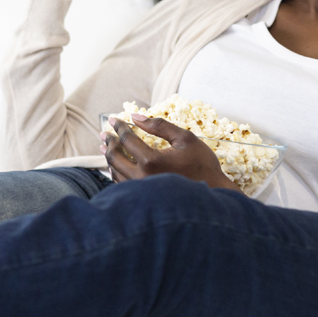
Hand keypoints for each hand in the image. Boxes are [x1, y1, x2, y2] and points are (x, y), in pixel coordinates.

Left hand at [100, 115, 239, 190]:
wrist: (213, 193)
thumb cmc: (202, 165)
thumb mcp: (185, 138)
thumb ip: (160, 126)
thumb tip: (136, 117)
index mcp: (151, 161)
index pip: (128, 139)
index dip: (120, 127)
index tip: (113, 119)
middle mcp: (141, 177)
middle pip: (115, 157)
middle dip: (109, 142)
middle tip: (105, 133)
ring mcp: (140, 190)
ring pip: (115, 172)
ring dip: (110, 157)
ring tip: (107, 147)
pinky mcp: (143, 199)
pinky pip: (121, 184)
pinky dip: (116, 172)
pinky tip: (117, 165)